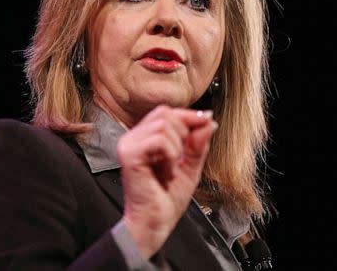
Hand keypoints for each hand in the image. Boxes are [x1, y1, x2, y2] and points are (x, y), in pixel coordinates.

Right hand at [117, 105, 217, 258]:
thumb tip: (208, 121)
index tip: (207, 122)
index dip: (189, 116)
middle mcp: (133, 138)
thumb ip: (198, 144)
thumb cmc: (166, 199)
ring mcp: (129, 145)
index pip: (166, 112)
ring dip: (177, 148)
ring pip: (164, 124)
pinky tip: (166, 172)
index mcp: (144, 138)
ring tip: (171, 169)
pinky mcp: (129, 155)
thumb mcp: (190, 167)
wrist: (154, 224)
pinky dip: (171, 155)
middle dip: (184, 132)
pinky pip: (160, 140)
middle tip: (181, 159)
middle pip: (165, 113)